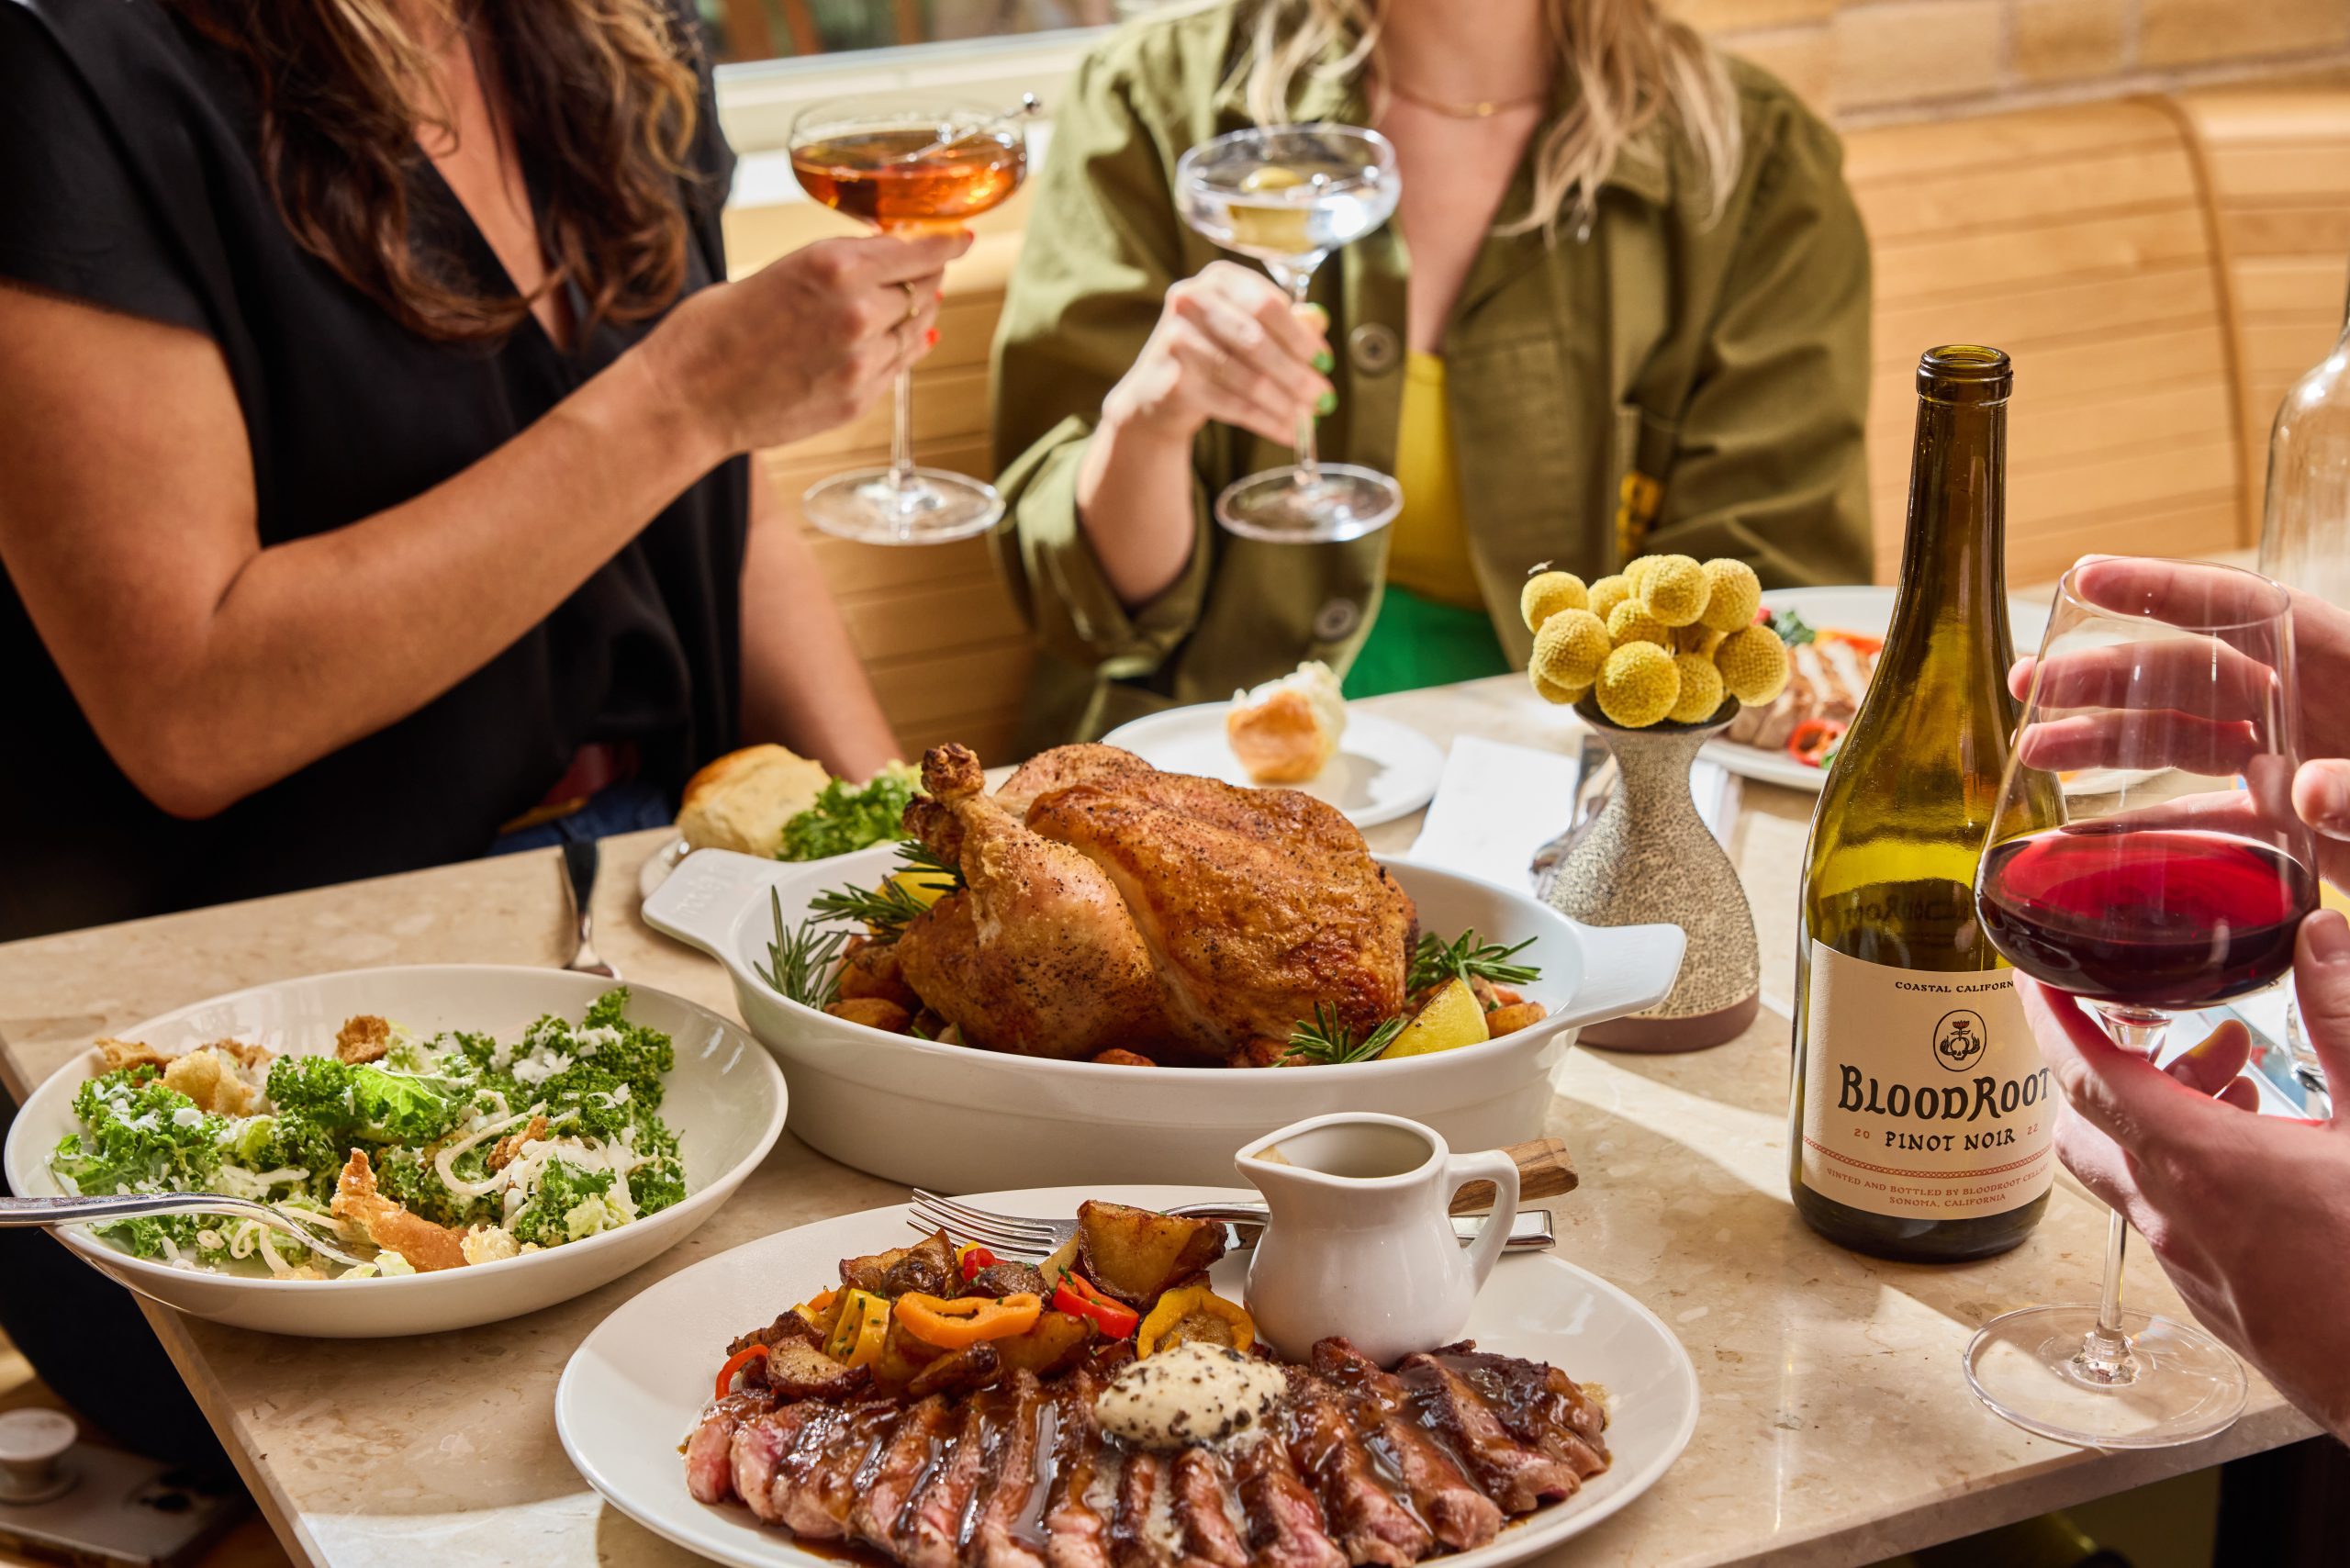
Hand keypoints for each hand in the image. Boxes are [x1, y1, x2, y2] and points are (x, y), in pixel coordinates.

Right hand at [640, 231, 967, 456]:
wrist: (686, 400)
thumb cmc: (713, 330)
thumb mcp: (777, 273)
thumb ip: (834, 270)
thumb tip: (878, 263)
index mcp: (834, 266)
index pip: (919, 250)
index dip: (947, 244)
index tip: (961, 239)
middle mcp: (858, 312)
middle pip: (923, 290)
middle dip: (926, 278)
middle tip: (926, 271)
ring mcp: (862, 362)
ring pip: (917, 332)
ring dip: (918, 316)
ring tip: (913, 305)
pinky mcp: (857, 401)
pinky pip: (897, 368)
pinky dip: (903, 350)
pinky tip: (900, 342)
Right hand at [1099, 261, 1332, 448]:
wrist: (1160, 390)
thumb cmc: (1215, 351)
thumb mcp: (1248, 327)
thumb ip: (1285, 322)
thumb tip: (1319, 324)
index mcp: (1219, 279)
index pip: (1268, 305)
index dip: (1301, 337)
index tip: (1325, 361)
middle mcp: (1193, 301)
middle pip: (1256, 341)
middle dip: (1296, 374)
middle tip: (1324, 398)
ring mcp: (1178, 340)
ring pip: (1245, 378)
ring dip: (1284, 403)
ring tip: (1309, 420)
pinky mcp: (1174, 381)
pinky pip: (1231, 405)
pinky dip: (1265, 421)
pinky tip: (1287, 432)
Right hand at [2011, 555, 2349, 886]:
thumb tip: (2302, 793)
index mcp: (2343, 662)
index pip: (2241, 606)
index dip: (2161, 588)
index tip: (2084, 579)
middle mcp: (2304, 703)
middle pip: (2189, 674)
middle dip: (2104, 674)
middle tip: (2031, 684)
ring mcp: (2289, 760)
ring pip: (2182, 738)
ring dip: (2107, 742)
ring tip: (2034, 752)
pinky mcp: (2283, 819)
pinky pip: (2204, 812)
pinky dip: (2149, 823)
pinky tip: (2092, 833)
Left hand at [2019, 910, 2349, 1441]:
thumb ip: (2344, 1027)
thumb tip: (2316, 936)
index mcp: (2200, 1163)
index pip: (2082, 1072)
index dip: (2045, 1013)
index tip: (2026, 969)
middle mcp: (2172, 1215)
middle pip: (2086, 1120)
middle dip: (2107, 1060)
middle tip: (2173, 1029)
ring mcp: (2188, 1266)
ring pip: (2128, 1171)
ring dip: (2157, 1116)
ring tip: (2237, 1083)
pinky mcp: (2214, 1301)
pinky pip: (2169, 1220)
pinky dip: (2186, 1171)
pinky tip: (2262, 1161)